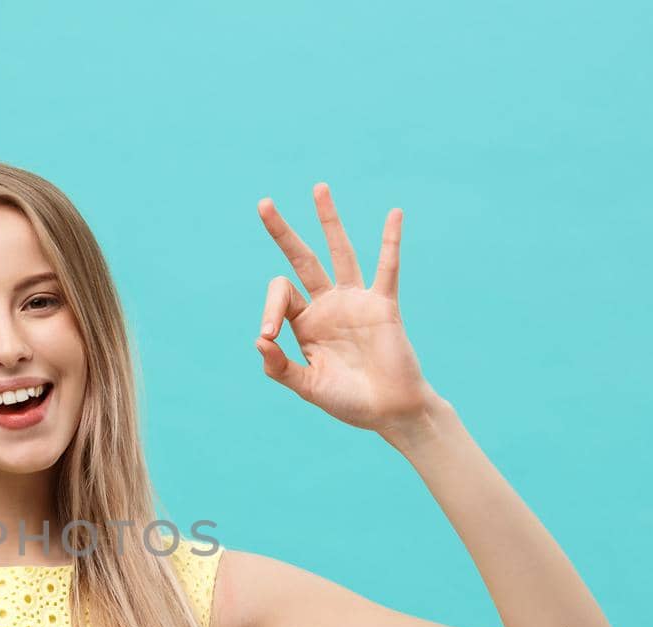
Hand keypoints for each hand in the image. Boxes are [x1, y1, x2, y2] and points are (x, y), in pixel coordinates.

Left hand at [254, 183, 441, 437]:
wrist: (390, 412)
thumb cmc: (349, 401)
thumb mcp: (307, 386)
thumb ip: (280, 367)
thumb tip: (259, 340)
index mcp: (306, 323)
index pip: (281, 295)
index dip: (268, 310)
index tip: (270, 336)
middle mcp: (328, 305)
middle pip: (302, 259)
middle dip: (283, 232)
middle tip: (263, 203)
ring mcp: (355, 301)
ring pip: (340, 252)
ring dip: (329, 220)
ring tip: (318, 188)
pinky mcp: (383, 305)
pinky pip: (387, 268)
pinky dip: (391, 241)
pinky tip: (394, 214)